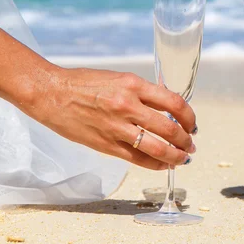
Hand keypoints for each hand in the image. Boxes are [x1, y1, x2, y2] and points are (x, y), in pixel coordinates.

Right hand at [23, 67, 196, 170]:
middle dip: (186, 140)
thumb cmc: (85, 83)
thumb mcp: (120, 79)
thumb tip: (168, 108)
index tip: (192, 123)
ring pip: (157, 148)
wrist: (51, 93)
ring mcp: (116, 127)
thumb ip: (143, 92)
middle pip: (170, 128)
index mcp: (133, 85)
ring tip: (183, 158)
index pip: (174, 103)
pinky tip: (163, 164)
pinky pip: (138, 159)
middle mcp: (127, 106)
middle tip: (191, 144)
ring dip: (175, 156)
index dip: (189, 116)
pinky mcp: (106, 145)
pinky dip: (155, 164)